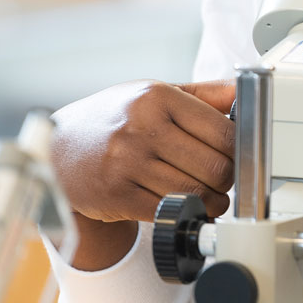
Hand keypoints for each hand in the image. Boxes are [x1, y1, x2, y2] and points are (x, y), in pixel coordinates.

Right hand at [51, 78, 234, 220]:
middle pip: (214, 165)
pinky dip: (187, 213)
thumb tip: (245, 89)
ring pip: (195, 192)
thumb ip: (204, 93)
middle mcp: (142, 128)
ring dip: (214, 200)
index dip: (239, 147)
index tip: (239, 152)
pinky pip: (168, 210)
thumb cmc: (115, 117)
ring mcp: (127, 163)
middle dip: (228, 177)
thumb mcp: (155, 93)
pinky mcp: (117, 196)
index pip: (223, 130)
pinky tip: (190, 206)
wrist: (58, 149)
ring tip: (213, 195)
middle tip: (226, 177)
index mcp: (158, 98)